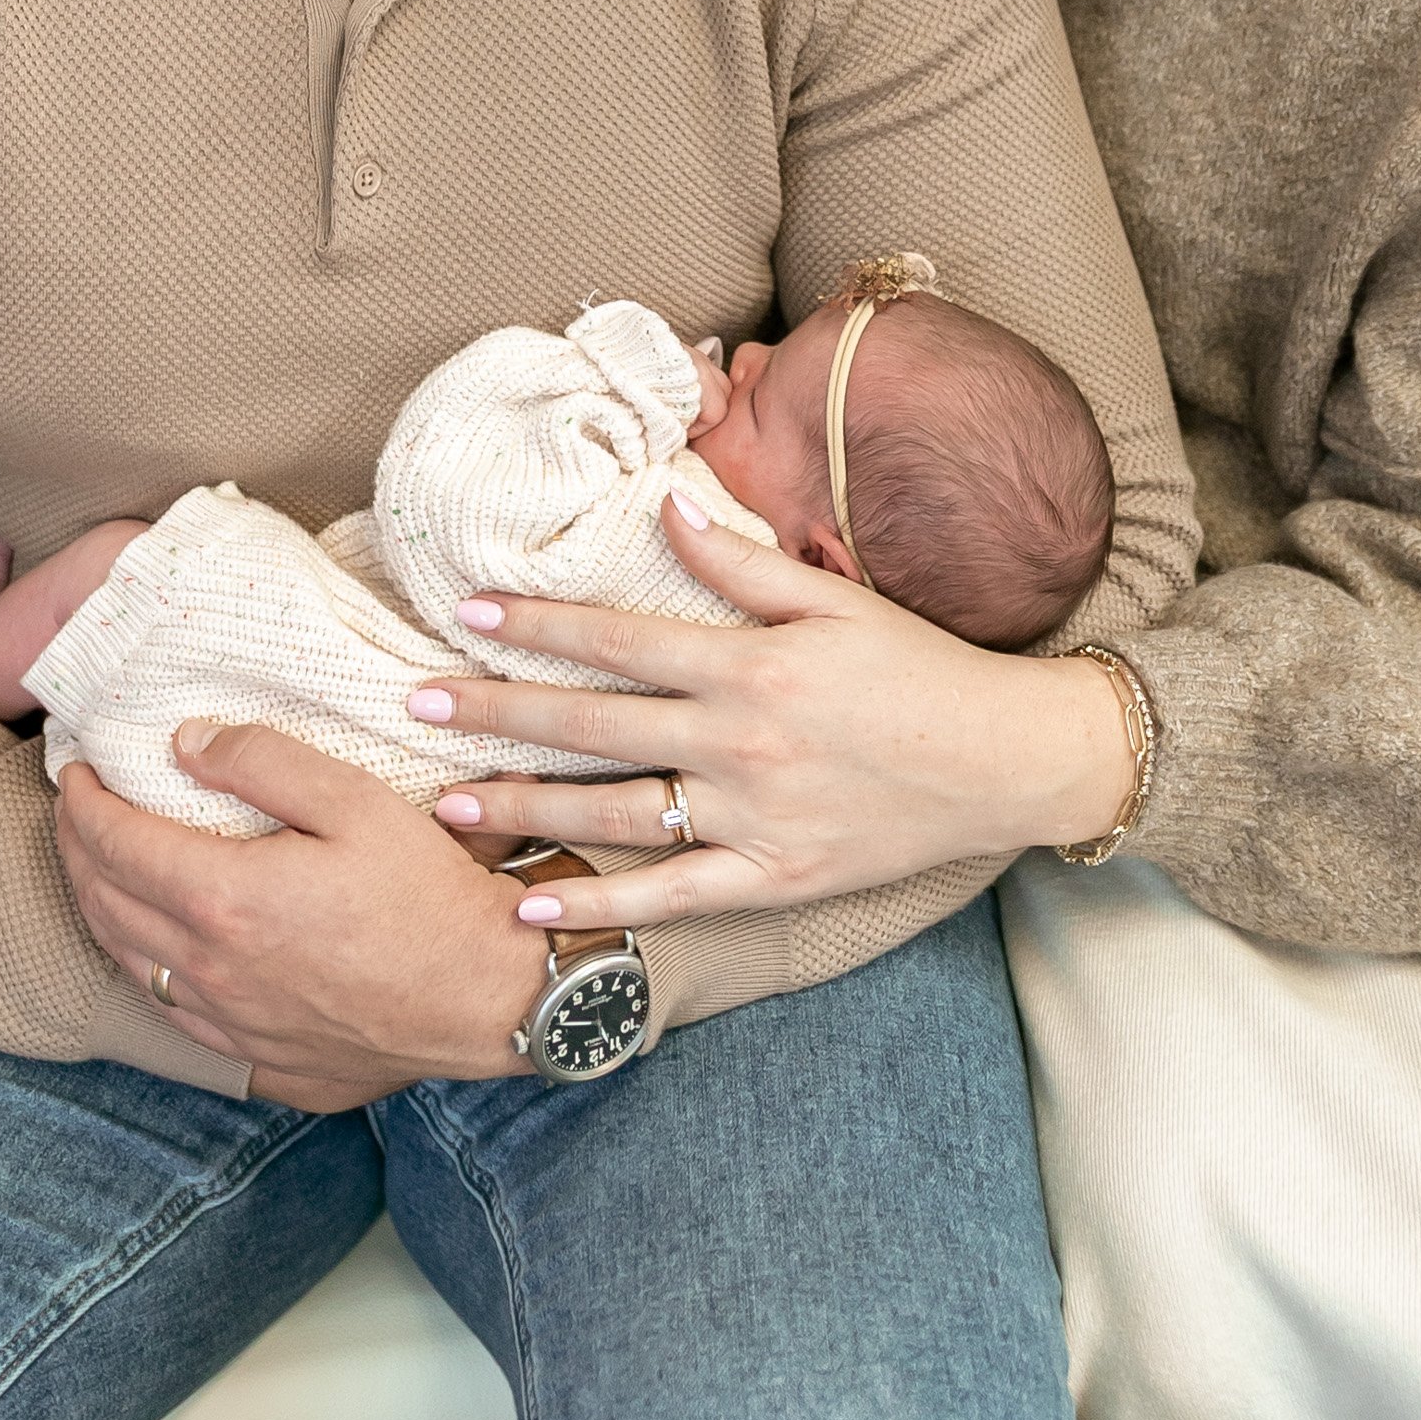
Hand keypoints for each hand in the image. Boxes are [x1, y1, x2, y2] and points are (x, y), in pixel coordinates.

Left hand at [55, 728, 546, 1110]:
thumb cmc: (427, 894)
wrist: (483, 999)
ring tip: (95, 870)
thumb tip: (186, 745)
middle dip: (75, 850)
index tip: (75, 770)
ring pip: (129, 965)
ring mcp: (231, 1024)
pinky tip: (153, 947)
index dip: (83, 803)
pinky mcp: (258, 1060)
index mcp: (227, 899)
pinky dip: (142, 968)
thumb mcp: (355, 799)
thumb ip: (264, 762)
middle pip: (106, 905)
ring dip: (98, 910)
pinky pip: (172, 1014)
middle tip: (73, 810)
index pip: (116, 844)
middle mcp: (212, 970)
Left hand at [415, 493, 1141, 936]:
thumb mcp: (837, 598)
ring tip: (446, 801)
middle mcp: (740, 741)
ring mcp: (753, 817)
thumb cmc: (921, 668)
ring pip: (613, 815)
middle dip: (495, 714)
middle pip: (592, 725)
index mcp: (751, 663)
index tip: (463, 612)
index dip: (535, 625)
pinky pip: (671, 900)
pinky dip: (599, 909)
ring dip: (523, 809)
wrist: (1007, 760)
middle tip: (413, 705)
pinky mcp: (774, 880)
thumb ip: (741, 563)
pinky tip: (531, 910)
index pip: (618, 640)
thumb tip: (665, 510)